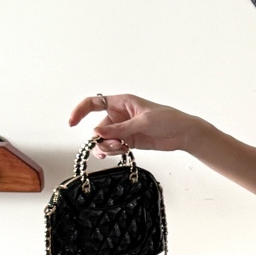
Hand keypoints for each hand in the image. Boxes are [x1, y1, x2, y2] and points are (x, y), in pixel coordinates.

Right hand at [67, 93, 200, 157]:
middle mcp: (119, 115)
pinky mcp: (128, 141)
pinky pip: (113, 147)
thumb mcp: (143, 122)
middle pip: (98, 128)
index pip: (93, 103)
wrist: (183, 134)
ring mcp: (123, 129)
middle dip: (102, 139)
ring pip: (104, 140)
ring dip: (107, 147)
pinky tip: (121, 151)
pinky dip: (113, 151)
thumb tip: (97, 133)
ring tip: (121, 149)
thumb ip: (120, 129)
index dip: (80, 111)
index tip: (72, 123)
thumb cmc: (168, 119)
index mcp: (121, 102)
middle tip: (116, 145)